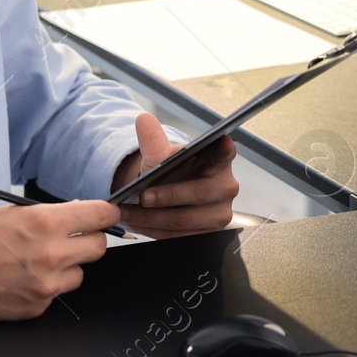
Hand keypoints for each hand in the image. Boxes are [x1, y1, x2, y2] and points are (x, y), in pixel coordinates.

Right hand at [0, 200, 120, 321]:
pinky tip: (22, 279)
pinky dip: (46, 286)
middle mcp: (52, 254)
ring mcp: (46, 285)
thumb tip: (79, 213)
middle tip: (71, 238)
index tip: (106, 216)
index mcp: (46, 222)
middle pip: (99, 247)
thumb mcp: (12, 212)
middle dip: (88, 240)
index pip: (101, 216)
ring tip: (37, 261)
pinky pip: (57, 294)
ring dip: (67, 266)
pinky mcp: (37, 307)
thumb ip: (50, 214)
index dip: (106, 214)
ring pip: (80, 274)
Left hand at [111, 113, 238, 238]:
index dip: (225, 148)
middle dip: (168, 196)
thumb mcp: (158, 156)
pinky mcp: (210, 235)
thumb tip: (143, 119)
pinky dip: (156, 231)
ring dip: (153, 218)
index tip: (222, 141)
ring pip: (186, 220)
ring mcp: (221, 213)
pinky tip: (139, 223)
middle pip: (199, 193)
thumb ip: (152, 141)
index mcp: (219, 159)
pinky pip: (181, 236)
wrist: (164, 195)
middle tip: (142, 196)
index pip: (225, 151)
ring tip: (129, 212)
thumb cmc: (169, 171)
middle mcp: (226, 186)